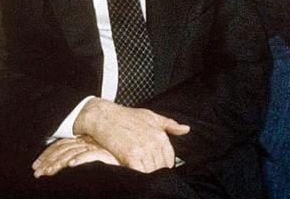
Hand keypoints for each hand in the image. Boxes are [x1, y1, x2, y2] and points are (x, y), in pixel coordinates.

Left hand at [33, 136, 119, 176]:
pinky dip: (80, 159)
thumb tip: (61, 165)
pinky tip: (71, 165)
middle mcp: (87, 142)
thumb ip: (77, 157)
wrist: (131, 158)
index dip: (46, 155)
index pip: (60, 145)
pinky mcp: (106, 154)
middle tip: (38, 172)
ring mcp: (96, 147)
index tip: (36, 166)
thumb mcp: (92, 156)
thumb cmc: (113, 160)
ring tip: (49, 172)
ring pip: (73, 153)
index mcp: (83, 140)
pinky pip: (91, 156)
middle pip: (63, 149)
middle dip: (48, 161)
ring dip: (59, 163)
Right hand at [73, 98, 188, 172]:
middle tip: (144, 167)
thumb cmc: (125, 116)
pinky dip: (136, 173)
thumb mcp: (150, 116)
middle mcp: (154, 142)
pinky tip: (131, 169)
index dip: (162, 165)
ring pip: (151, 171)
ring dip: (145, 172)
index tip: (154, 165)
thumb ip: (169, 124)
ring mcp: (142, 149)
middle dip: (153, 169)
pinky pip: (139, 172)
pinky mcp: (130, 155)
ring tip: (137, 168)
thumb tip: (185, 129)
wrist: (103, 116)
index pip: (169, 159)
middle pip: (160, 167)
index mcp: (160, 134)